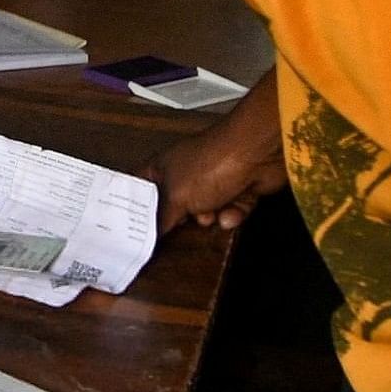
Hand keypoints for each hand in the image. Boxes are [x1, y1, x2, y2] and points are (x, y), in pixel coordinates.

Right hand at [146, 90, 286, 234]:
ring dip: (210, 218)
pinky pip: (230, 212)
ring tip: (211, 213)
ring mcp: (213, 180)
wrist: (256, 154)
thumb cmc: (211, 163)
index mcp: (163, 167)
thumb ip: (161, 221)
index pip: (141, 190)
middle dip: (181, 219)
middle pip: (175, 207)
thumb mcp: (175, 199)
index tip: (134, 231)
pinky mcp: (238, 189)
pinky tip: (231, 211)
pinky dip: (232, 214)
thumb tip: (151, 237)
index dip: (137, 209)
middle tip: (180, 225)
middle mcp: (186, 173)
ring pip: (205, 214)